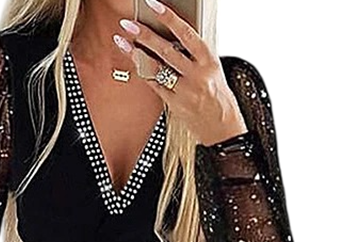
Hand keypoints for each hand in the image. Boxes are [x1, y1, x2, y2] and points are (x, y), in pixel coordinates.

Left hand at [115, 0, 247, 145]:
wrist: (222, 127)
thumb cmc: (218, 96)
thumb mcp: (213, 69)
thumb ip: (194, 54)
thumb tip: (172, 35)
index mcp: (209, 60)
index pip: (186, 33)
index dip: (169, 17)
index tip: (153, 5)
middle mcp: (197, 74)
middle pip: (166, 50)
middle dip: (145, 35)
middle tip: (128, 24)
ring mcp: (184, 90)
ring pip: (157, 67)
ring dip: (136, 53)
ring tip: (122, 41)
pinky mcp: (174, 103)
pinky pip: (154, 85)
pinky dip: (143, 72)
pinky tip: (133, 61)